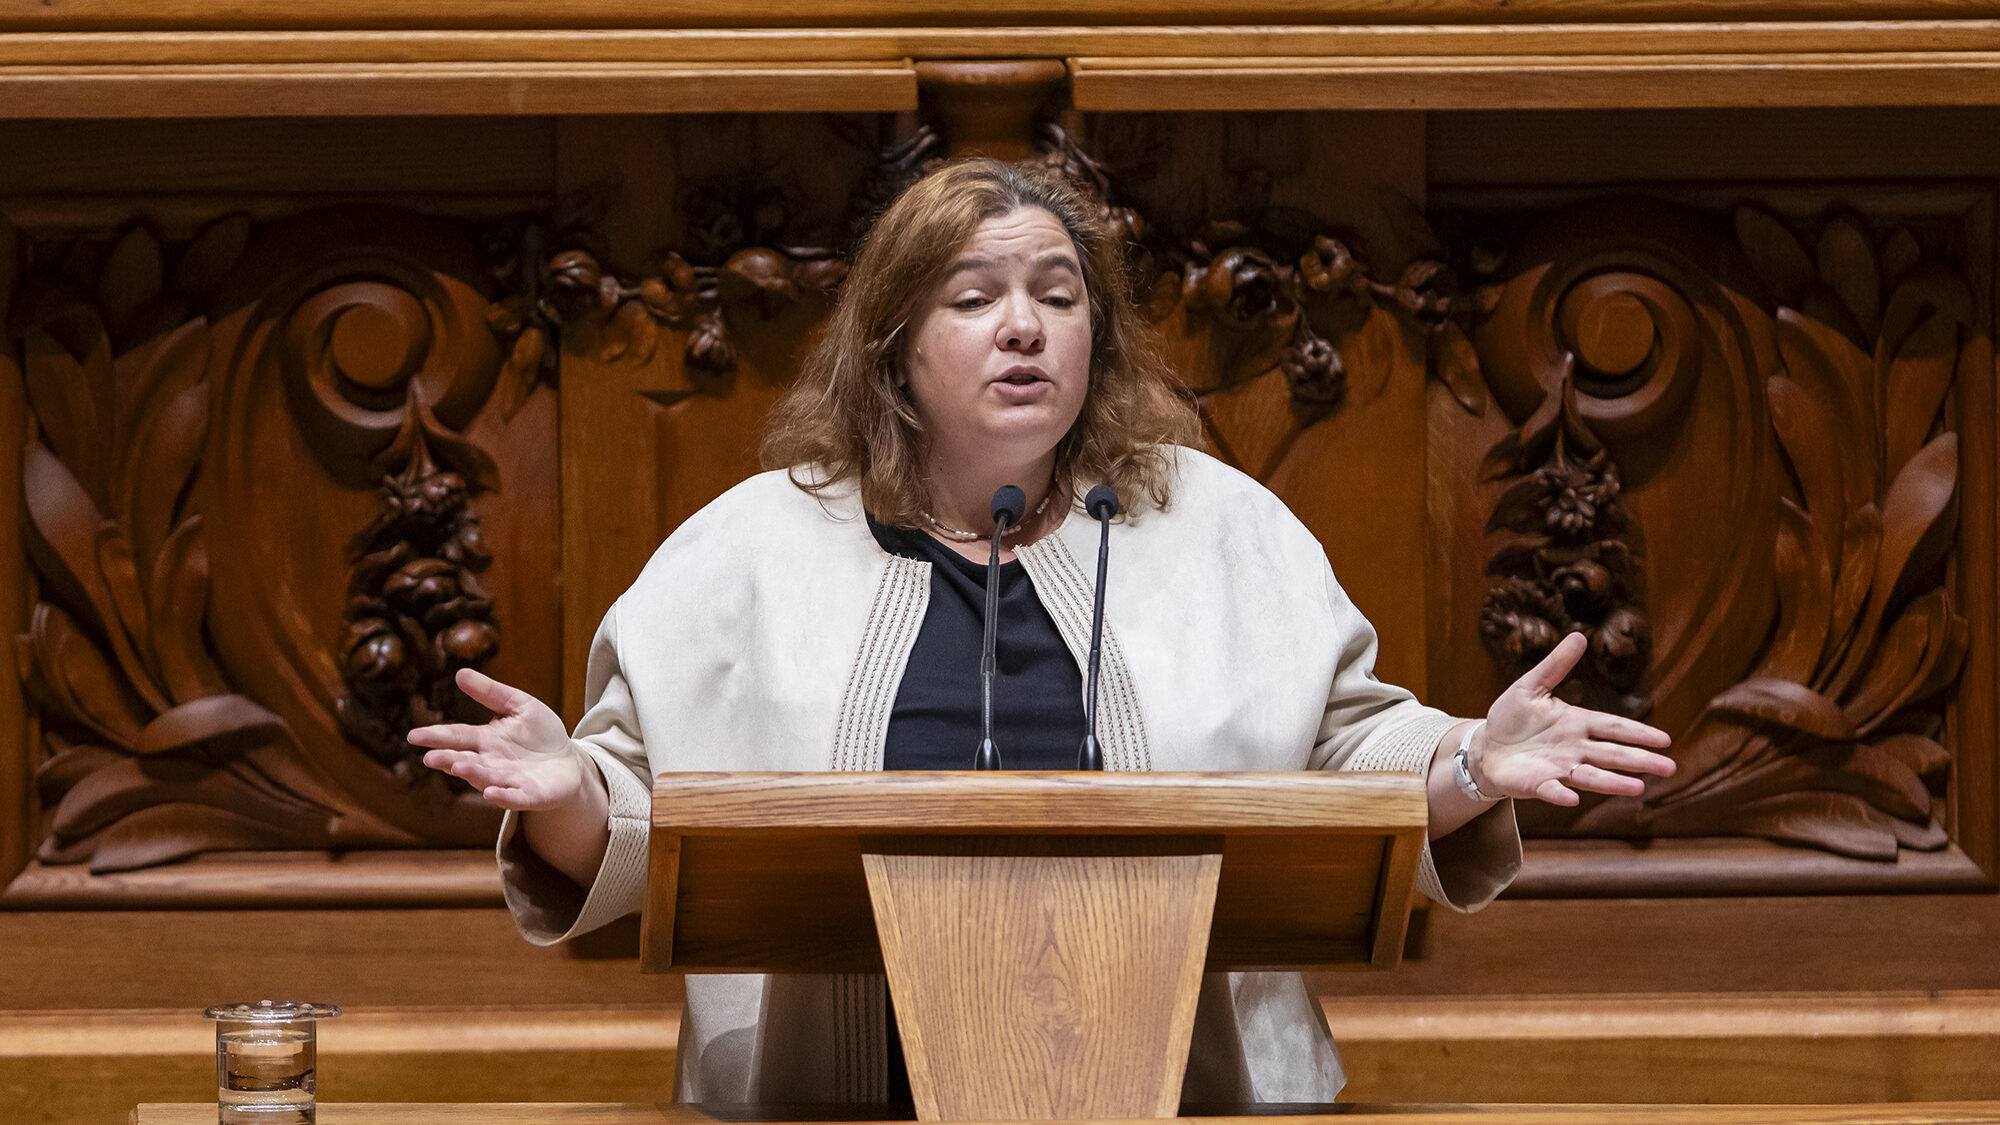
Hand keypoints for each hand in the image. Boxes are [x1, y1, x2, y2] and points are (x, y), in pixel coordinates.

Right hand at [408, 667, 584, 810]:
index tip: (414, 735)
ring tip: (458, 766)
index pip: (457, 736)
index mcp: (485, 740)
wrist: (570, 762)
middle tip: (429, 757)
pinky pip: (514, 798)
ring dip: (472, 774)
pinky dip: (502, 796)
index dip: (436, 736)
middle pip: (465, 760)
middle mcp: (491, 763)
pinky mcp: (529, 796)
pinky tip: (491, 792)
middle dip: (448, 759)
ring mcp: (508, 781)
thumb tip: (460, 672)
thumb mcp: (519, 706)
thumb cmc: (541, 734)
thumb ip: (491, 693)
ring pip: (485, 778)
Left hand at [1474, 632, 1674, 805]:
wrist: (1486, 746)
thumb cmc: (1512, 717)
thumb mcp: (1531, 686)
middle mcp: (1574, 748)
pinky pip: (1552, 790)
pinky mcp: (1537, 784)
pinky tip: (1572, 799)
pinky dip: (1561, 794)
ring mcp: (1558, 768)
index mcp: (1577, 723)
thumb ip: (1555, 665)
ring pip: (1591, 776)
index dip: (1638, 733)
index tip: (1665, 740)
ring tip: (1638, 788)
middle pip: (1612, 754)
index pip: (1614, 727)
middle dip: (1640, 760)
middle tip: (1670, 768)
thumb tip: (1579, 636)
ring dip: (1613, 783)